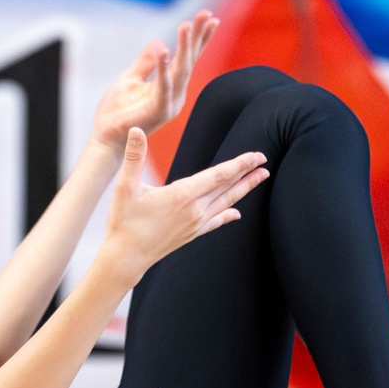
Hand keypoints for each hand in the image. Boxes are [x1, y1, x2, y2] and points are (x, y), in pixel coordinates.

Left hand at [89, 12, 221, 153]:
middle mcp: (175, 94)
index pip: (187, 58)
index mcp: (170, 86)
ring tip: (187, 24)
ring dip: (184, 47)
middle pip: (190, 61)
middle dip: (199, 37)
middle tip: (208, 14)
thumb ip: (145, 63)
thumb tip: (159, 42)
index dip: (199, 38)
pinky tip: (165, 50)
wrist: (105, 137)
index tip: (210, 17)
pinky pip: (163, 86)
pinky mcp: (158, 111)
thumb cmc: (117, 111)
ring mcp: (169, 103)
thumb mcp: (131, 79)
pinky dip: (163, 68)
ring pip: (181, 70)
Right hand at [96, 128, 267, 279]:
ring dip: (244, 190)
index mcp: (182, 194)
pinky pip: (215, 222)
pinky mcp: (190, 235)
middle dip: (247, 174)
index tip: (256, 155)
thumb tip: (135, 129)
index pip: (218, 175)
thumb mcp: (125, 186)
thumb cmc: (124, 221)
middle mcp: (194, 210)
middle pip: (227, 188)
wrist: (126, 258)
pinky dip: (228, 215)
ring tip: (260, 179)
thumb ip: (134, 157)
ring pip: (226, 204)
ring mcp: (194, 224)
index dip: (239, 164)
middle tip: (265, 162)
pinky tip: (237, 214)